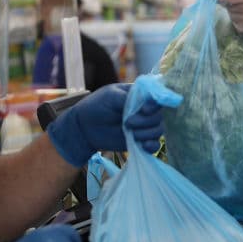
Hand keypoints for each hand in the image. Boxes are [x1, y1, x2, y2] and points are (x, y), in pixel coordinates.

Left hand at [47, 83, 164, 166]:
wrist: (84, 128)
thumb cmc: (96, 106)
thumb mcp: (111, 96)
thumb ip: (129, 98)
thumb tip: (146, 104)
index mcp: (139, 96)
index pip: (157, 98)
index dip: (155, 104)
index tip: (144, 109)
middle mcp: (144, 111)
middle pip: (159, 116)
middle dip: (146, 121)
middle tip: (127, 122)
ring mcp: (143, 126)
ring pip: (158, 130)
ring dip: (146, 133)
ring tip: (129, 132)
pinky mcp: (140, 141)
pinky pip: (155, 145)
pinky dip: (151, 146)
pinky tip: (142, 145)